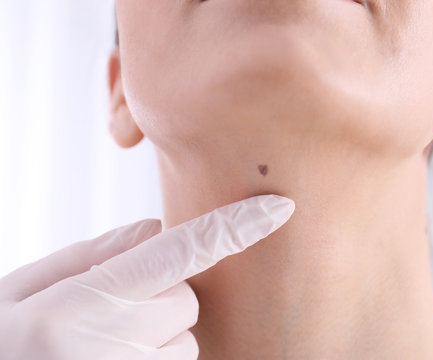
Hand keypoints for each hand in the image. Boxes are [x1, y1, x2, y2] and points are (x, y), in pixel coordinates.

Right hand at [0, 194, 294, 359]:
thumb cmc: (5, 345)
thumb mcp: (25, 292)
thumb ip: (95, 253)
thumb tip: (156, 227)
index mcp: (86, 300)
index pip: (183, 251)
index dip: (235, 227)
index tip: (279, 208)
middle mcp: (119, 343)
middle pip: (186, 298)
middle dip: (160, 297)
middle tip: (106, 314)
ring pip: (185, 336)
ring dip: (159, 335)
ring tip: (103, 348)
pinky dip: (156, 358)